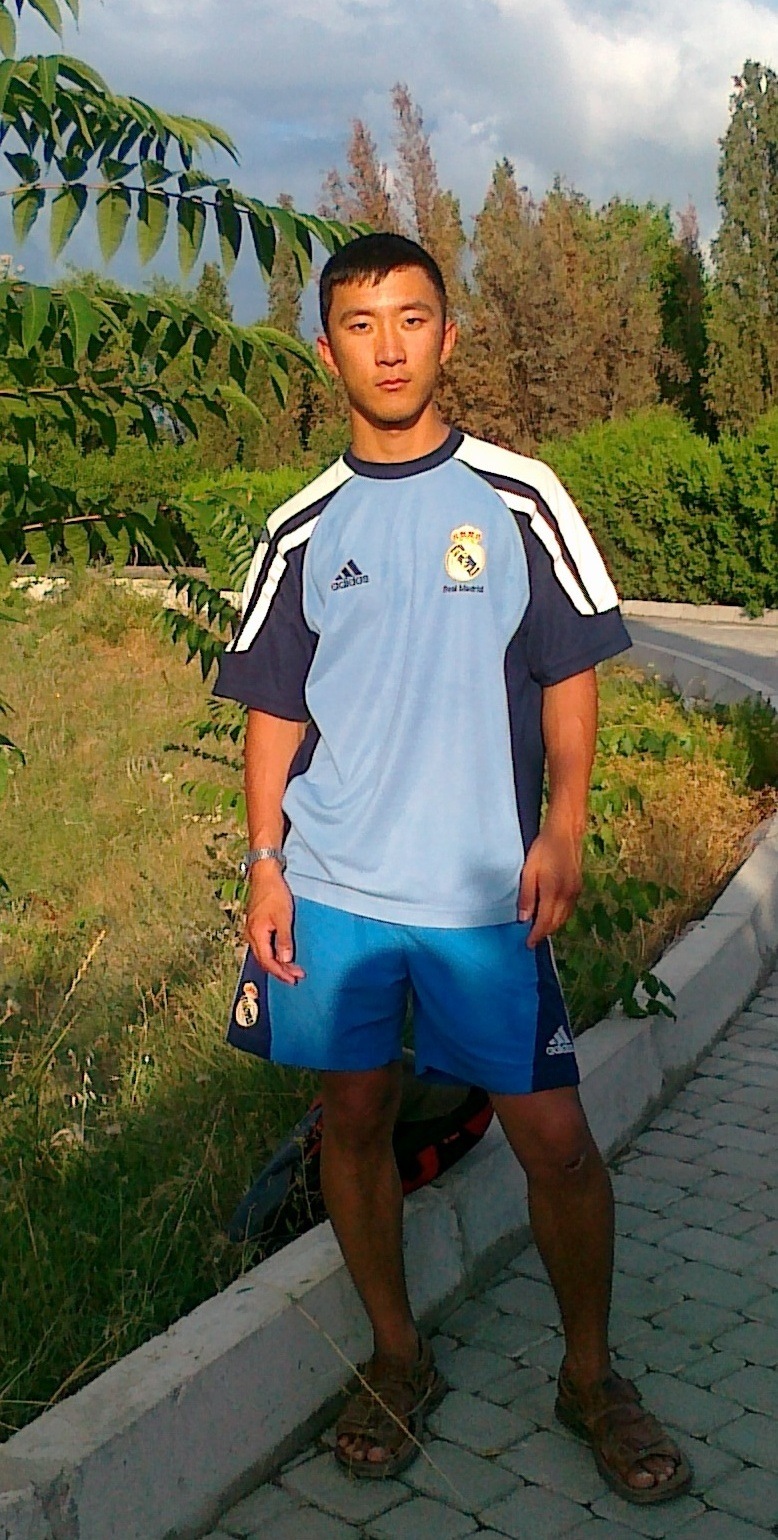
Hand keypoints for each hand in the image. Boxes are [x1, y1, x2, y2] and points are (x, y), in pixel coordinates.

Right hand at [244, 865, 304, 984]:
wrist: (264, 875)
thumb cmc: (274, 893)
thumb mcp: (283, 917)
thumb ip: (284, 940)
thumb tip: (286, 960)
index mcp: (256, 935)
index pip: (268, 961)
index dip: (281, 972)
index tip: (294, 979)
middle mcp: (251, 936)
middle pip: (265, 960)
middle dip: (280, 971)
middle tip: (296, 977)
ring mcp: (252, 931)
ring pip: (264, 954)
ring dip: (278, 963)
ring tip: (292, 970)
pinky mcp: (256, 926)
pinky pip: (263, 946)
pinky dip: (274, 954)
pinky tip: (282, 955)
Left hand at [518, 821, 582, 949]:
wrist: (565, 833)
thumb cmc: (543, 848)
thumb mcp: (528, 871)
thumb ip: (526, 896)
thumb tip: (523, 919)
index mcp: (553, 892)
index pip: (545, 922)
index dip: (536, 935)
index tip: (527, 944)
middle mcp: (567, 895)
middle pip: (556, 923)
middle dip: (543, 933)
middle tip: (530, 938)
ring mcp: (575, 892)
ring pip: (564, 918)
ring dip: (552, 926)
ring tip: (538, 928)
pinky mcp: (578, 887)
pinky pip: (568, 909)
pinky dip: (559, 916)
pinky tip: (550, 914)